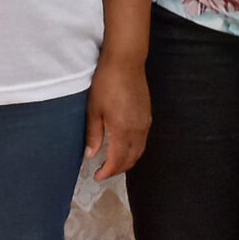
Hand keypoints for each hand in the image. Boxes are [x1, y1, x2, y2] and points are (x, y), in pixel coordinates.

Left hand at [86, 58, 150, 178]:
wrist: (126, 62)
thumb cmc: (106, 83)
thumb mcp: (94, 109)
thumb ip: (94, 134)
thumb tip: (91, 155)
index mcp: (123, 130)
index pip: (117, 160)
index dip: (108, 172)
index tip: (97, 177)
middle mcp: (138, 130)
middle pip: (131, 159)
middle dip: (117, 169)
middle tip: (103, 172)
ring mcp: (145, 123)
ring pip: (139, 151)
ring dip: (127, 161)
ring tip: (112, 163)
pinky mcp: (147, 115)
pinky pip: (143, 141)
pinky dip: (134, 150)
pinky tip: (124, 147)